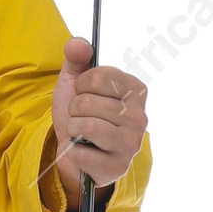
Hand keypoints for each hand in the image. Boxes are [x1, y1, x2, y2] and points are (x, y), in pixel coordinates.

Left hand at [49, 36, 146, 196]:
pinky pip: (80, 152)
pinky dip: (73, 151)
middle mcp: (140, 116)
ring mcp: (131, 143)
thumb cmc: (80, 114)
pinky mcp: (117, 167)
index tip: (85, 94)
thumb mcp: (75, 82)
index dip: (81, 85)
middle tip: (82, 118)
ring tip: (81, 133)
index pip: (97, 76)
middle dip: (74, 110)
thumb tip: (77, 44)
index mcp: (136, 90)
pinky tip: (84, 151)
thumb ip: (76, 57)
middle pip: (88, 102)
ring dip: (73, 129)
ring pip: (85, 126)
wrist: (73, 151)